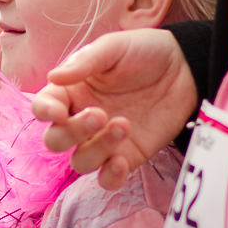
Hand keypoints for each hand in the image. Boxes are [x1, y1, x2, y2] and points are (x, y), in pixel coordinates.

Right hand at [31, 30, 197, 189]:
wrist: (184, 68)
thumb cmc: (144, 52)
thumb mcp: (114, 47)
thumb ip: (85, 62)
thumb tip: (53, 76)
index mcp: (71, 91)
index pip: (43, 107)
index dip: (44, 112)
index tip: (57, 112)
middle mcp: (81, 119)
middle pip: (56, 141)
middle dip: (73, 132)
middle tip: (100, 115)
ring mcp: (103, 141)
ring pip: (80, 162)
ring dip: (96, 149)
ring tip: (123, 125)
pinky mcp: (126, 157)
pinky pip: (106, 179)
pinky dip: (108, 177)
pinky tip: (120, 162)